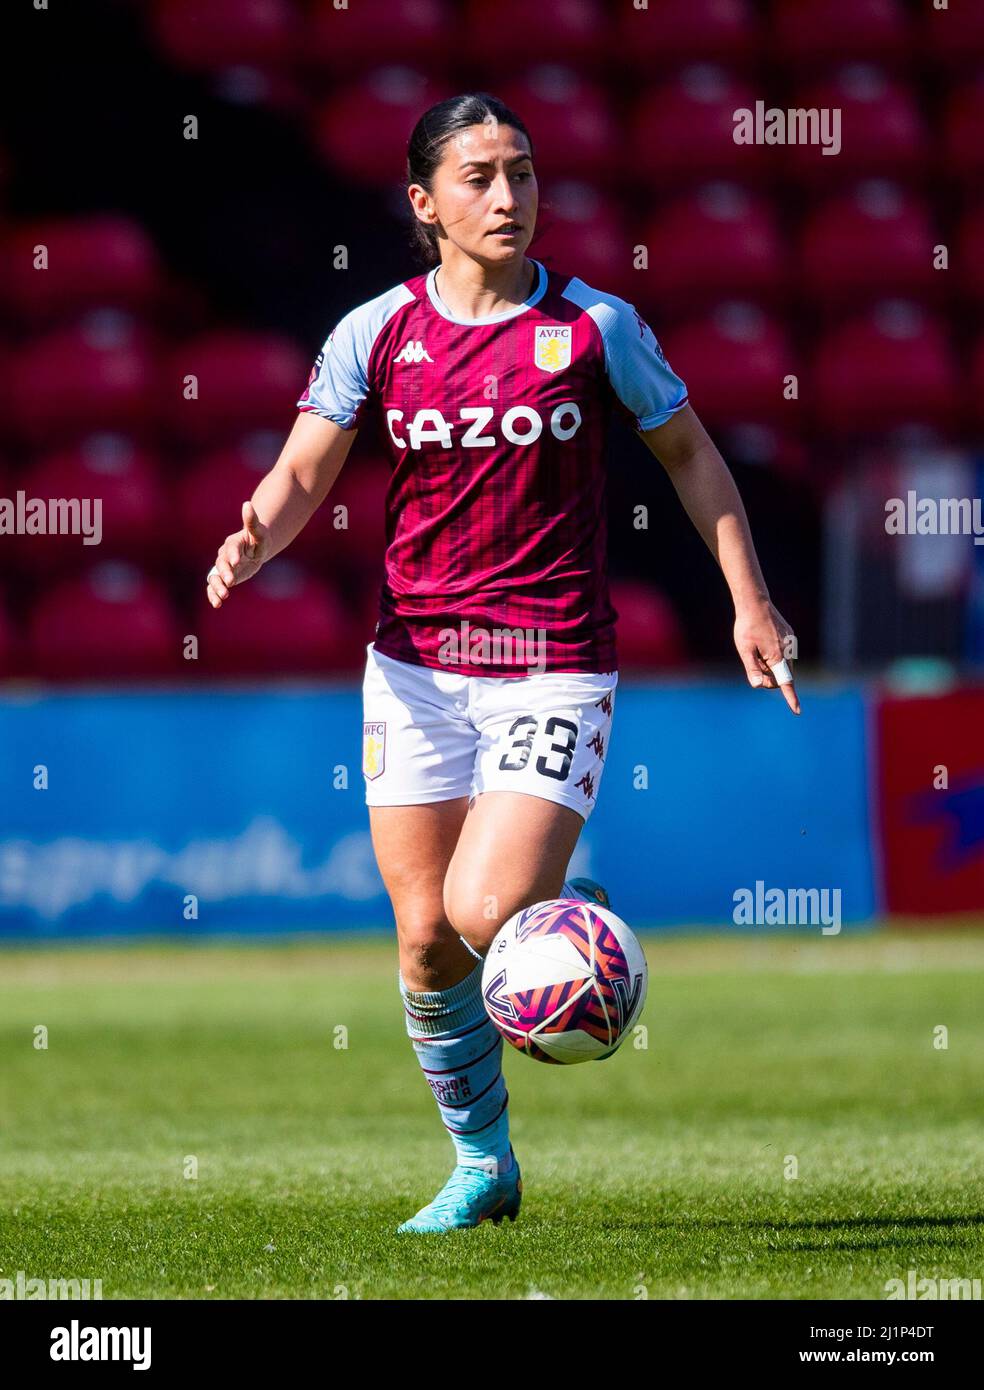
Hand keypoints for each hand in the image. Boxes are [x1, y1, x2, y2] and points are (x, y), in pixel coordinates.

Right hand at [206, 502, 270, 608]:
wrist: (254, 550)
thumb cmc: (258, 539)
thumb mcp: (259, 532)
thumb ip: (252, 521)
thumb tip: (248, 504)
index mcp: (233, 543)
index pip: (231, 548)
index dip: (233, 554)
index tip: (236, 562)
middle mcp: (224, 555)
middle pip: (221, 564)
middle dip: (225, 573)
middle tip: (231, 582)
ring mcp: (222, 567)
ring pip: (215, 577)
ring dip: (217, 587)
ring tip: (223, 597)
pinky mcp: (222, 578)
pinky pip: (214, 587)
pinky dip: (213, 595)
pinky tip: (216, 604)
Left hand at [734, 598, 800, 714]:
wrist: (755, 603)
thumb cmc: (747, 627)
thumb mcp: (745, 650)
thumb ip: (752, 669)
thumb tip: (759, 686)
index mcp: (777, 656)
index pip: (786, 682)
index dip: (791, 698)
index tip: (797, 710)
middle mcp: (788, 650)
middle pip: (782, 675)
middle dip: (769, 676)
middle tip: (753, 663)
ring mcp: (791, 643)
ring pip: (782, 664)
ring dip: (771, 665)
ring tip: (757, 649)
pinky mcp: (790, 636)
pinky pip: (784, 653)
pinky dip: (774, 655)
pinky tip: (763, 642)